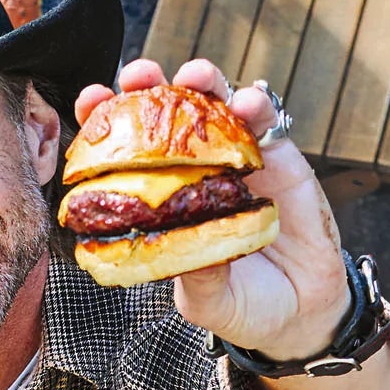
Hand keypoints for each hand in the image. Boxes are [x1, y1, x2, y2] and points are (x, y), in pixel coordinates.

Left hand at [73, 57, 350, 361]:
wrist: (300, 313)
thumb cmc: (243, 306)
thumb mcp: (209, 302)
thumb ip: (196, 277)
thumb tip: (182, 247)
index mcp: (166, 200)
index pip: (128, 153)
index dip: (108, 122)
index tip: (90, 101)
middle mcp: (197, 171)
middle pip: (169, 115)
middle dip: (150, 85)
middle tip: (139, 76)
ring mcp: (237, 160)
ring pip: (217, 105)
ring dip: (204, 82)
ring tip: (196, 78)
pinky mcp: (279, 159)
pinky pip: (266, 122)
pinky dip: (257, 104)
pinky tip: (249, 102)